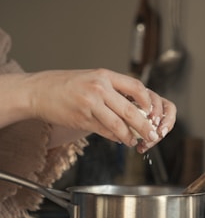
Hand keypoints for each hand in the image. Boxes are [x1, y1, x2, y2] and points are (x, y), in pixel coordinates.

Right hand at [21, 68, 175, 151]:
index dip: (147, 101)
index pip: (135, 87)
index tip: (152, 111)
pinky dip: (115, 138)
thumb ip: (110, 88)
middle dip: (145, 126)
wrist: (38, 91)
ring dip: (129, 136)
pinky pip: (104, 131)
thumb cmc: (65, 84)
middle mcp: (99, 89)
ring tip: (134, 141)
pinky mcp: (82, 119)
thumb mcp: (91, 77)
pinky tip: (119, 139)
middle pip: (130, 110)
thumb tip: (131, 104)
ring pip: (118, 125)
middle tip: (153, 135)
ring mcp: (90, 105)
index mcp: (103, 76)